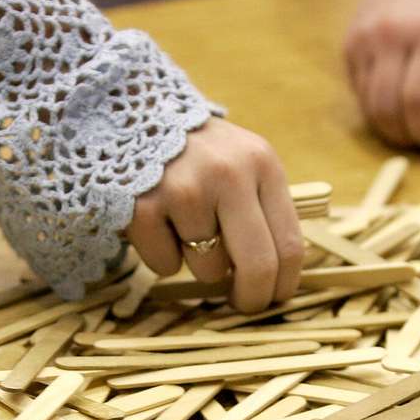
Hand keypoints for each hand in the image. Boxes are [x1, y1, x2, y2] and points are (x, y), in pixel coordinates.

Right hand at [125, 118, 303, 312]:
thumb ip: (263, 209)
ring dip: (198, 265)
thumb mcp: (242, 162)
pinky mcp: (144, 207)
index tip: (274, 298)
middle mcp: (228, 174)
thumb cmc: (197, 153)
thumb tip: (276, 280)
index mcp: (262, 163)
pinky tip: (157, 223)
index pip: (289, 244)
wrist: (131, 114)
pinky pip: (165, 264)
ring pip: (208, 270)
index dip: (284, 284)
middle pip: (257, 265)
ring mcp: (184, 190)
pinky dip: (161, 256)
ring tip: (184, 229)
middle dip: (253, 298)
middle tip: (243, 305)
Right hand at [344, 0, 419, 150]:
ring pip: (370, 108)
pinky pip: (359, 94)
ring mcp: (366, 41)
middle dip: (409, 138)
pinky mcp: (349, 47)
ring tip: (412, 127)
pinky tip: (396, 100)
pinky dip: (378, 109)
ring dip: (391, 129)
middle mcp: (395, 36)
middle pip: (390, 111)